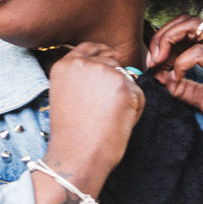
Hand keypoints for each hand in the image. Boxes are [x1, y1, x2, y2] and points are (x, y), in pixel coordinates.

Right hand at [45, 41, 144, 189]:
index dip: (102, 56)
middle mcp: (82, 63)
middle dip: (115, 82)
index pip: (89, 47)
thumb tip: (113, 69)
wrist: (77, 156)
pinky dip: (134, 110)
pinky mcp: (123, 85)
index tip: (109, 67)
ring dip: (125, 97)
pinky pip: (138, 94)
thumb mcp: (67, 97)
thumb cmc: (72, 135)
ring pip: (127, 79)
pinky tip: (116, 123)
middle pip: (112, 61)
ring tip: (107, 119)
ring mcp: (104, 72)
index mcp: (64, 65)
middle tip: (102, 111)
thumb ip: (83, 78)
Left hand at [146, 15, 202, 149]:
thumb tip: (159, 78)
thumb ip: (183, 87)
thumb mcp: (202, 98)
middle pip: (186, 20)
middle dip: (161, 36)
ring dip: (168, 41)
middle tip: (152, 60)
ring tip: (159, 63)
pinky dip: (181, 62)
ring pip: (193, 26)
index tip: (152, 62)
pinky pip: (200, 52)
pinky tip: (177, 78)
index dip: (163, 38)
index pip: (185, 27)